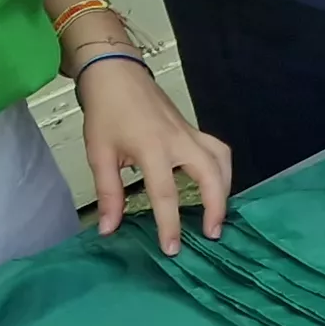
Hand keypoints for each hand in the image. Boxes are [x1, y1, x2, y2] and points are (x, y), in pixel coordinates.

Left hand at [71, 56, 230, 255]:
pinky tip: (216, 183)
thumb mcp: (99, 154)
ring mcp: (189, 132)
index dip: (169, 224)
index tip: (172, 249)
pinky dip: (222, 169)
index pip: (166, 193)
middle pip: (210, 174)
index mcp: (152, 148)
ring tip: (219, 212)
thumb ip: (108, 193)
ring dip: (225, 187)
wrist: (116, 75)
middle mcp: (178, 140)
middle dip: (215, 206)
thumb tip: (109, 229)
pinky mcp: (192, 129)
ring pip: (221, 159)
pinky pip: (217, 149)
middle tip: (211, 233)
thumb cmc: (105, 113)